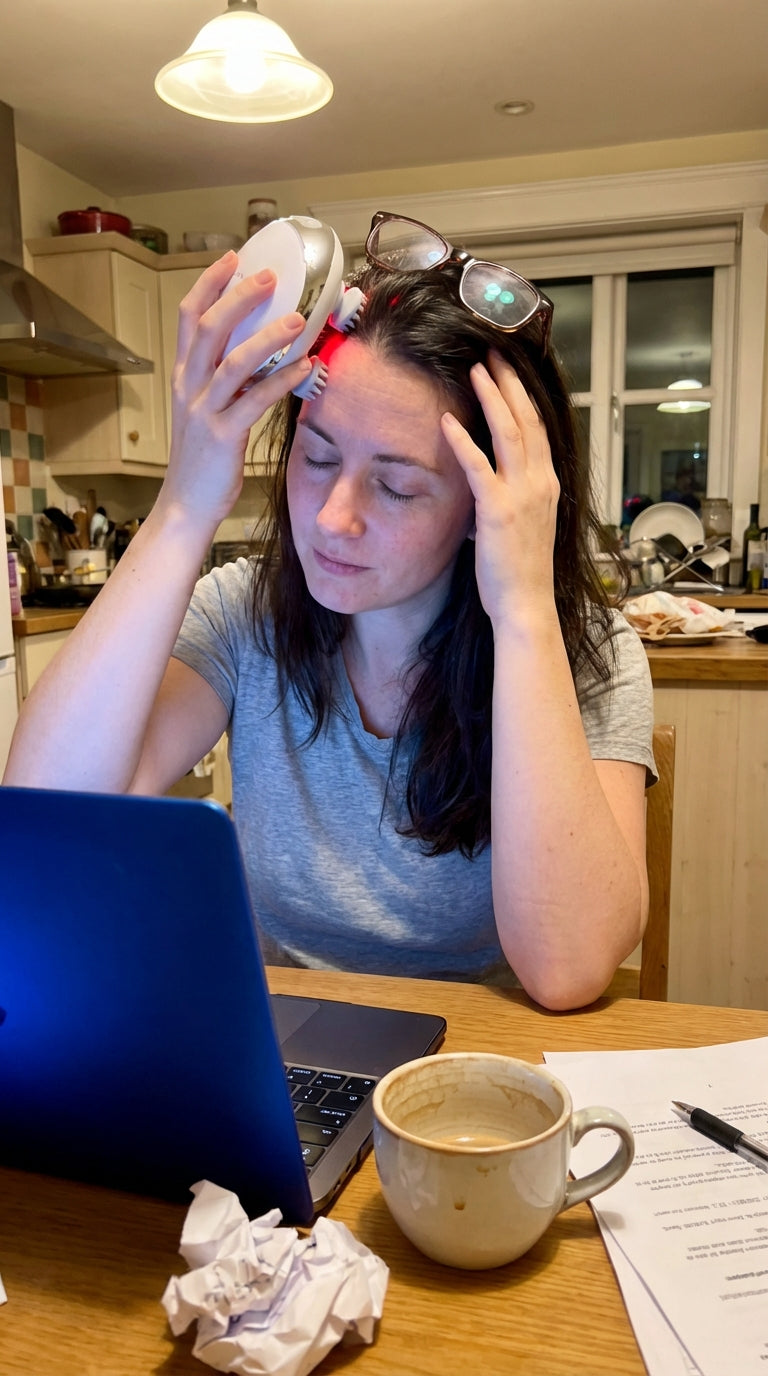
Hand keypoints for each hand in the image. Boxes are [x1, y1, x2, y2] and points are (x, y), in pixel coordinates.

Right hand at [160, 252, 312, 529]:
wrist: (186, 505)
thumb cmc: (203, 460)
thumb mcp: (207, 410)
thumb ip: (226, 381)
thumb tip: (262, 354)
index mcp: (184, 376)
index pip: (189, 317)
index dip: (210, 284)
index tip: (233, 258)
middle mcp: (190, 387)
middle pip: (208, 328)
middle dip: (239, 297)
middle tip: (271, 276)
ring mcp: (204, 411)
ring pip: (233, 361)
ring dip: (268, 336)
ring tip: (298, 320)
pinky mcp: (222, 436)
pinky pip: (255, 401)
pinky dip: (283, 381)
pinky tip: (306, 368)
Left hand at [441, 351, 559, 626]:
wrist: (526, 605)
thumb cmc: (519, 572)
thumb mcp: (521, 524)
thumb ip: (508, 496)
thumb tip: (487, 479)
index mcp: (546, 484)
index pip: (537, 428)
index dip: (523, 396)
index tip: (508, 370)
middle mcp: (540, 483)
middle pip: (527, 419)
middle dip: (509, 383)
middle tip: (493, 353)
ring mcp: (522, 495)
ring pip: (510, 433)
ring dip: (491, 398)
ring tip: (475, 369)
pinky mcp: (498, 511)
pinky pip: (480, 467)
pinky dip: (464, 441)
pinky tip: (447, 420)